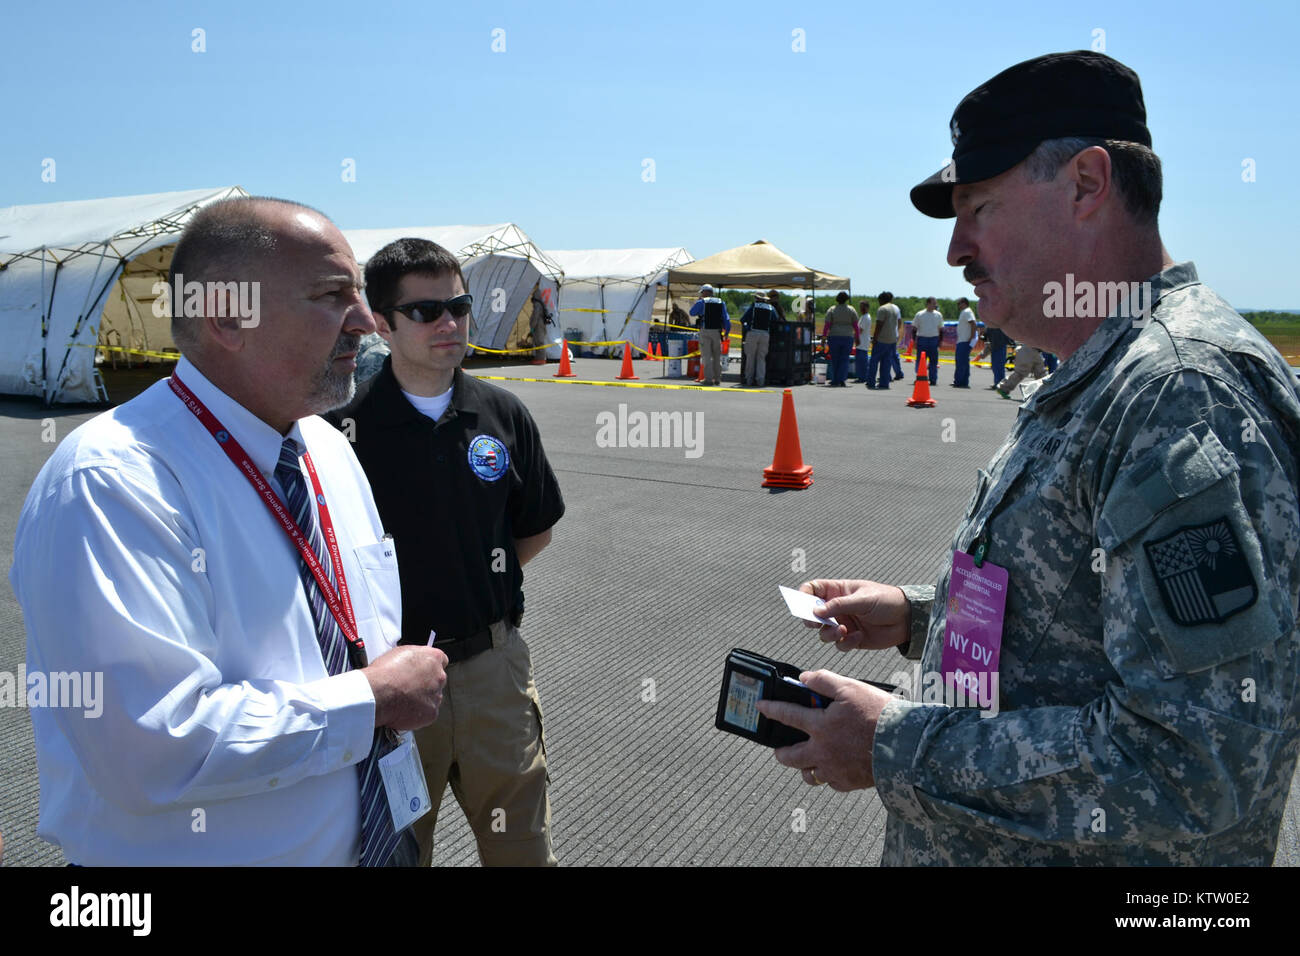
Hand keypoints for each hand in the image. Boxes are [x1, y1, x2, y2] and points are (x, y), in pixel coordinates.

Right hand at [363, 645, 448, 731]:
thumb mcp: (399, 653)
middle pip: (437, 680)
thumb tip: (413, 663)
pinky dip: (417, 714)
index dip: (429, 666)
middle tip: (409, 687)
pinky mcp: (432, 713)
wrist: (379, 694)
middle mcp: (439, 677)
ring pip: (432, 698)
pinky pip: (427, 713)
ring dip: (422, 699)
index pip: (441, 661)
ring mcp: (436, 696)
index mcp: (433, 658)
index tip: (422, 670)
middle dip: (426, 684)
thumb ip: (414, 658)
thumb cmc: (384, 673)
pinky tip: (403, 710)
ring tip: (402, 700)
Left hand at [758, 670, 894, 789]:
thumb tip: (803, 678)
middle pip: (792, 757)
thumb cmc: (879, 714)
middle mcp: (823, 751)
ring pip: (811, 775)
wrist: (905, 745)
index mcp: (820, 726)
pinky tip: (834, 768)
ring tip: (807, 761)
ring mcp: (835, 770)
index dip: (772, 709)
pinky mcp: (850, 783)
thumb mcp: (851, 688)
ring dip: (805, 768)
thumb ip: (824, 681)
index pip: (788, 715)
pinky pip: (832, 783)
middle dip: (781, 753)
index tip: (761, 707)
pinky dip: (830, 776)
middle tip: (778, 750)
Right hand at [799, 579, 909, 651]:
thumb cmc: (887, 600)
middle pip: (813, 614)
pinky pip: (839, 645)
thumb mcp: (863, 599)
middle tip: (816, 623)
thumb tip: (816, 611)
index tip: (802, 605)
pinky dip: (846, 643)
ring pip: (823, 633)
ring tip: (842, 630)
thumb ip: (839, 605)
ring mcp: (843, 623)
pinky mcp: (852, 638)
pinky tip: (858, 636)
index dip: (803, 596)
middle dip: (812, 621)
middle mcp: (837, 608)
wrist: (907, 619)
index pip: (813, 590)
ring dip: (829, 634)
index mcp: (838, 591)